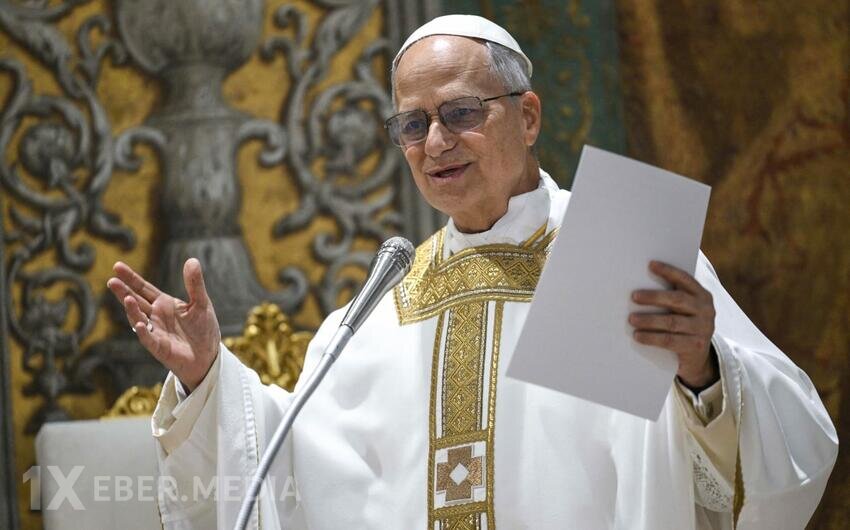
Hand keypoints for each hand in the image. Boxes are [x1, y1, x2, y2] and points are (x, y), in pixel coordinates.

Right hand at [107, 258, 220, 390]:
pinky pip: (149, 339)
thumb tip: (192, 260)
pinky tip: (141, 324)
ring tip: (127, 298)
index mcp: (163, 304)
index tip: (117, 266)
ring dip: (132, 310)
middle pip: (136, 301)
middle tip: (112, 281)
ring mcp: (155, 332)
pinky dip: (144, 332)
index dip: (131, 278)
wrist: (208, 355)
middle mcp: (155, 316)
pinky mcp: (159, 348)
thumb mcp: (201, 303)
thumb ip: (195, 284)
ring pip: (139, 319)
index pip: (143, 288)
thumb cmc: (203, 329)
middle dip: (124, 292)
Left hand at [629, 260, 716, 387]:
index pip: (685, 279)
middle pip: (677, 300)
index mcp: (702, 295)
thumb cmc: (683, 325)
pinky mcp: (696, 346)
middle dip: (654, 297)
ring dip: (649, 320)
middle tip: (633, 296)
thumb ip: (671, 296)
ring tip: (631, 319)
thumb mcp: (682, 309)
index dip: (668, 271)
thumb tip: (639, 282)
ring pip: (671, 322)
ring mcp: (703, 329)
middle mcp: (706, 310)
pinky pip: (670, 340)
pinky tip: (637, 336)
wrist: (698, 357)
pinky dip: (651, 338)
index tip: (650, 265)